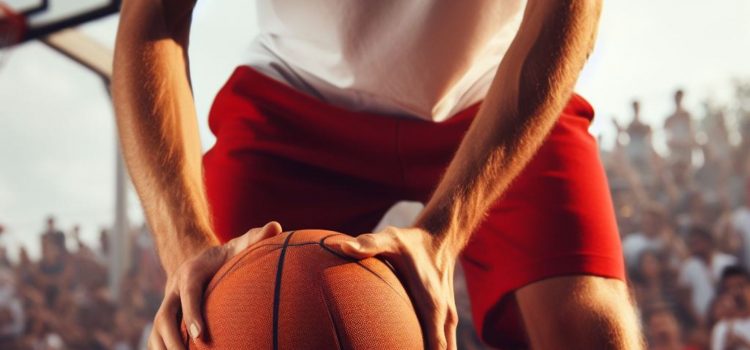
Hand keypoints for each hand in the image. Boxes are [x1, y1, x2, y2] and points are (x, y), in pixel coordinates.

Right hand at [148, 221, 282, 349]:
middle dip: (172, 339)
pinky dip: (162, 349)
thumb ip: (256, 237)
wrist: (203, 258)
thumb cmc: (230, 254)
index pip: (188, 294)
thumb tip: (276, 226)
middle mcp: (174, 288)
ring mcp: (168, 303)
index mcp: (192, 273)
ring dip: (164, 348)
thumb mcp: (242, 243)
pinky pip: (158, 336)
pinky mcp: (167, 314)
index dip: (192, 314)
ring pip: (157, 329)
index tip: (200, 336)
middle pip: (164, 316)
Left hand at [328, 226, 457, 349]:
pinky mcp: (443, 322)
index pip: (433, 347)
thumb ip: (367, 245)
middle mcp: (444, 319)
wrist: (441, 237)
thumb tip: (339, 246)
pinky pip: (439, 346)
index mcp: (433, 307)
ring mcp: (447, 322)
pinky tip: (402, 349)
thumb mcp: (390, 239)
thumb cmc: (411, 241)